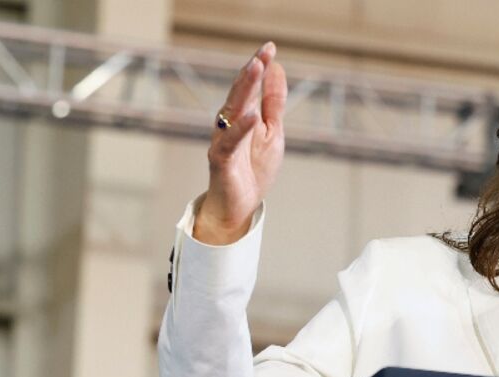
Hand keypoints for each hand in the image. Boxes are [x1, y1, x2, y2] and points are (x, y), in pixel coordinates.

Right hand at [193, 42, 286, 245]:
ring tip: (255, 69)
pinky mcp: (221, 160)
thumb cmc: (253, 168)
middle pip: (240, 93)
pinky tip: (252, 116)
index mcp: (243, 116)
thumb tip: (278, 70)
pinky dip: (241, 129)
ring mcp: (223, 140)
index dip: (260, 67)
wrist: (240, 206)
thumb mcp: (273, 132)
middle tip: (262, 53)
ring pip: (232, 110)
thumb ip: (273, 103)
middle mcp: (229, 124)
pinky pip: (229, 142)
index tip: (270, 47)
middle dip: (251, 72)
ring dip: (243, 89)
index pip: (251, 87)